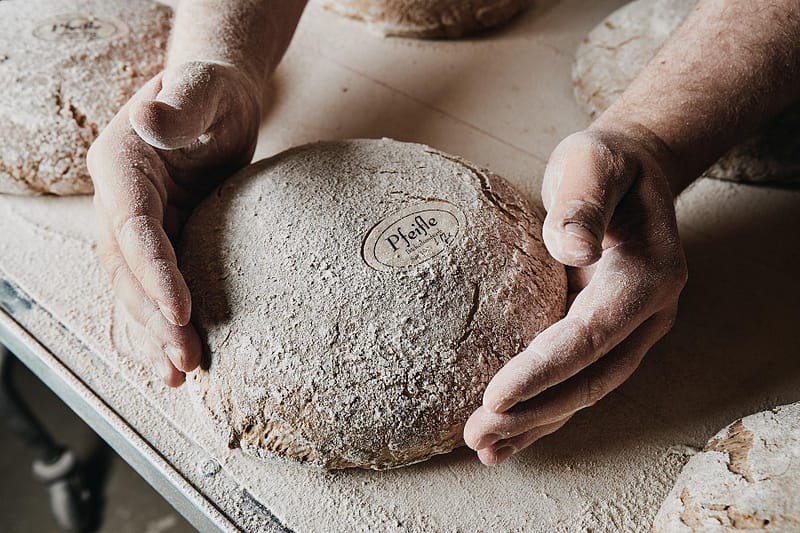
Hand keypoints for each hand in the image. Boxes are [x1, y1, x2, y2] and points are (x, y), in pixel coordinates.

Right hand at [88, 61, 260, 385]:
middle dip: (155, 317)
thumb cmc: (213, 92)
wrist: (217, 102)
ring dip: (157, 331)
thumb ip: (179, 107)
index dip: (153, 271)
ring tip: (182, 373)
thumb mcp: (203, 89)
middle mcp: (119, 201)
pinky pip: (157, 286)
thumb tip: (150, 119)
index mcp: (120, 166)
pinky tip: (183, 354)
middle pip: (130, 268)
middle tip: (185, 360)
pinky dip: (166, 320)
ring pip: (137, 287)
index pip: (132, 227)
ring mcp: (136, 224)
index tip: (180, 309)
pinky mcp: (161, 239)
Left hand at [464, 125, 687, 464]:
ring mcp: (632, 331)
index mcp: (647, 276)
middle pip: (589, 378)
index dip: (544, 370)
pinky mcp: (608, 336)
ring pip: (584, 391)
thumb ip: (583, 203)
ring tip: (485, 449)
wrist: (633, 172)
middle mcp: (648, 314)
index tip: (496, 396)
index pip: (590, 335)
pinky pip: (577, 380)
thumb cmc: (605, 163)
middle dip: (533, 411)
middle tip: (478, 435)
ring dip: (536, 424)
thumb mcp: (593, 164)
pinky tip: (510, 435)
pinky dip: (545, 411)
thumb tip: (571, 249)